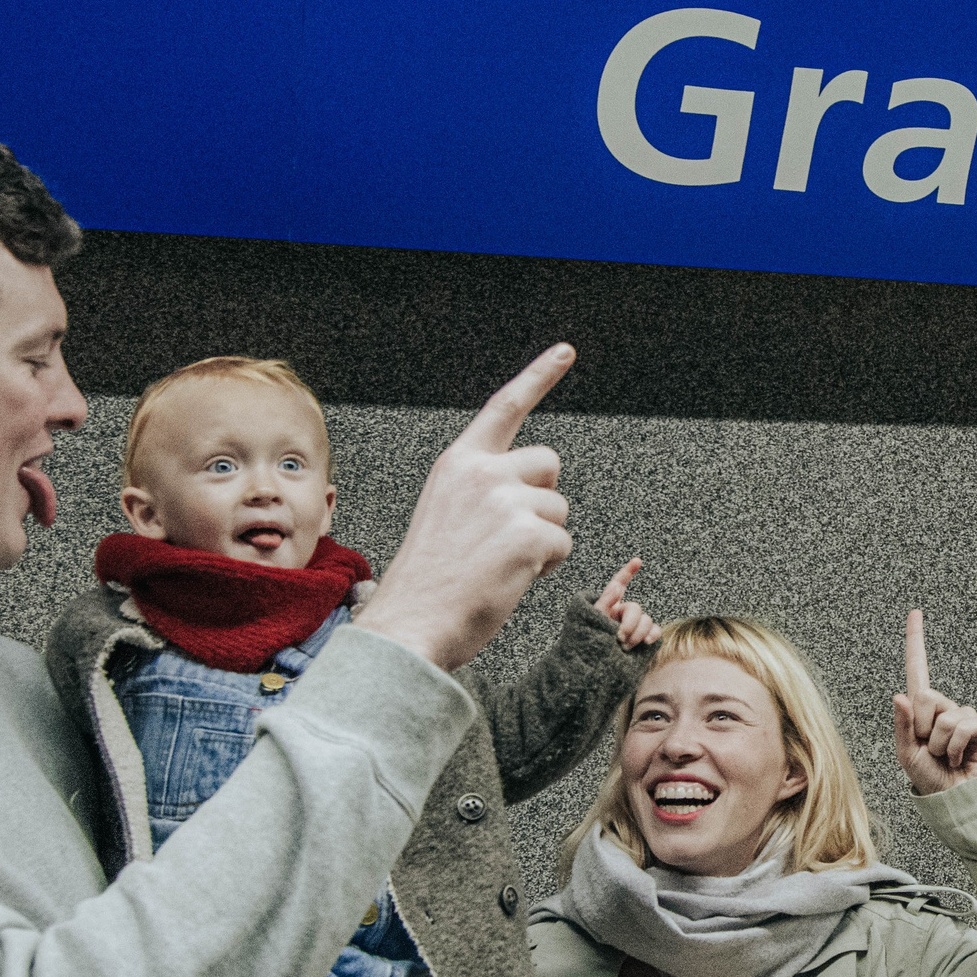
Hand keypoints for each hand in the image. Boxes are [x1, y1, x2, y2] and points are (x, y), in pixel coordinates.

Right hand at [363, 346, 578, 673]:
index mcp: (458, 463)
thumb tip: (534, 483)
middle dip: (542, 498)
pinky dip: (546, 566)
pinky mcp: (527, 534)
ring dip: (543, 539)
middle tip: (506, 537)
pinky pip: (563, 544)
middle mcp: (481, 472)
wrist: (410, 624)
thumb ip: (483, 488)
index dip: (539, 376)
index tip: (565, 352)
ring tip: (499, 564)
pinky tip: (510, 578)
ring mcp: (504, 500)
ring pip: (559, 510)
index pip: (505, 407)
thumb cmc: (429, 581)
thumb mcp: (448, 513)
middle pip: (550, 465)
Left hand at [595, 557, 660, 648]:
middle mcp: (623, 613)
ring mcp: (635, 626)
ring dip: (637, 633)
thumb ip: (605, 602)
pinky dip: (652, 635)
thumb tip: (618, 585)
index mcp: (609, 606)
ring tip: (624, 647)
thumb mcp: (592, 621)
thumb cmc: (589, 643)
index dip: (627, 572)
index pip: (618, 585)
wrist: (594, 669)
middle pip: (636, 608)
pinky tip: (646, 642)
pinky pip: (656, 630)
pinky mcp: (645, 639)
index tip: (637, 561)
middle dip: (629, 623)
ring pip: (647, 620)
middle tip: (619, 637)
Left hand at [893, 610, 976, 795]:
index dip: (916, 641)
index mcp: (922, 712)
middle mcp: (944, 708)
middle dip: (921, 728)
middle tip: (929, 750)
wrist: (959, 802)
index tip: (915, 612)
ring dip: (938, 744)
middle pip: (926, 696)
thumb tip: (899, 694)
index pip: (918, 670)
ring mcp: (965, 715)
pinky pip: (964, 724)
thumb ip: (902, 726)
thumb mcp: (907, 756)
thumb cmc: (932, 782)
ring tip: (946, 759)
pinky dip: (956, 746)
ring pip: (944, 716)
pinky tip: (960, 759)